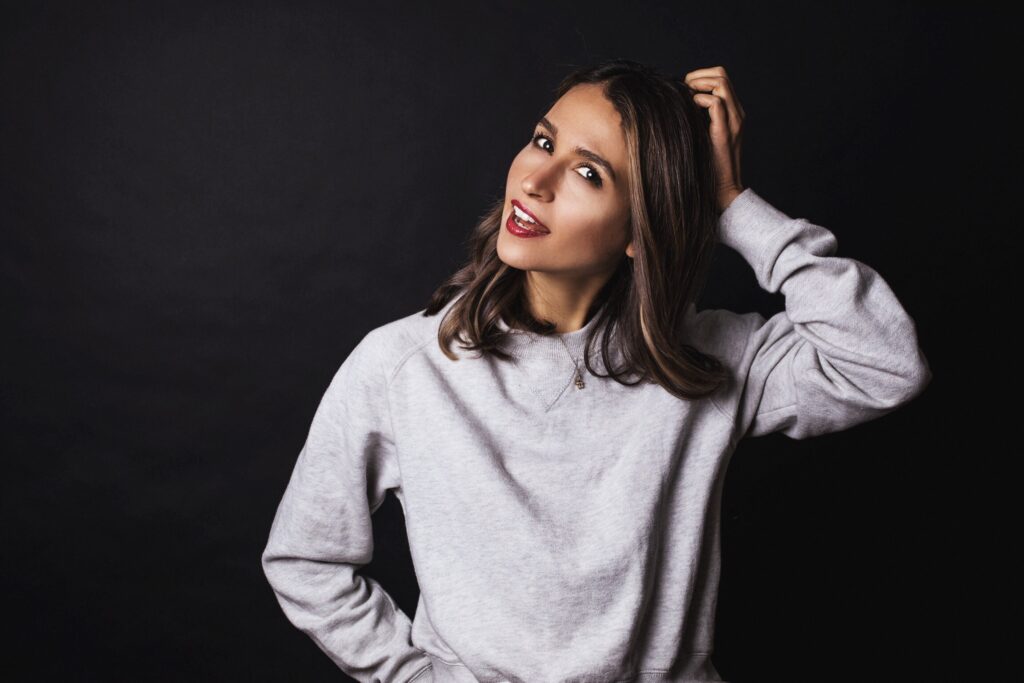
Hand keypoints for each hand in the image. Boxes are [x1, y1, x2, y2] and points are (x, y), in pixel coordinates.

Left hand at [684, 66, 744, 212]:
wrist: (723, 190)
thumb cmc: (707, 166)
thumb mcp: (702, 136)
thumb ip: (697, 119)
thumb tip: (677, 104)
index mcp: (732, 113)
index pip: (721, 78)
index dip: (701, 77)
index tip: (684, 90)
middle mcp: (736, 113)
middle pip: (722, 74)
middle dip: (698, 75)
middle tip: (683, 90)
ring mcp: (733, 121)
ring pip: (721, 82)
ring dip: (699, 84)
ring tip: (687, 98)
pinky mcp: (725, 131)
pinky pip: (716, 103)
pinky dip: (699, 100)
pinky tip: (690, 111)